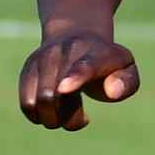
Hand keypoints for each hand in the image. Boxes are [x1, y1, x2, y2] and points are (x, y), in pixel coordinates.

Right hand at [18, 34, 139, 130]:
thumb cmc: (107, 62)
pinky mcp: (29, 68)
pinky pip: (27, 104)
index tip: (65, 89)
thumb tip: (111, 91)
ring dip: (54, 120)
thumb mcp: (127, 68)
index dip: (75, 77)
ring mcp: (44, 58)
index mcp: (97, 53)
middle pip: (58, 95)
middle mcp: (66, 51)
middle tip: (83, 120)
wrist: (77, 34)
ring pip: (40, 101)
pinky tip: (53, 113)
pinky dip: (38, 117)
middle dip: (70, 119)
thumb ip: (127, 82)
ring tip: (68, 116)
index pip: (85, 65)